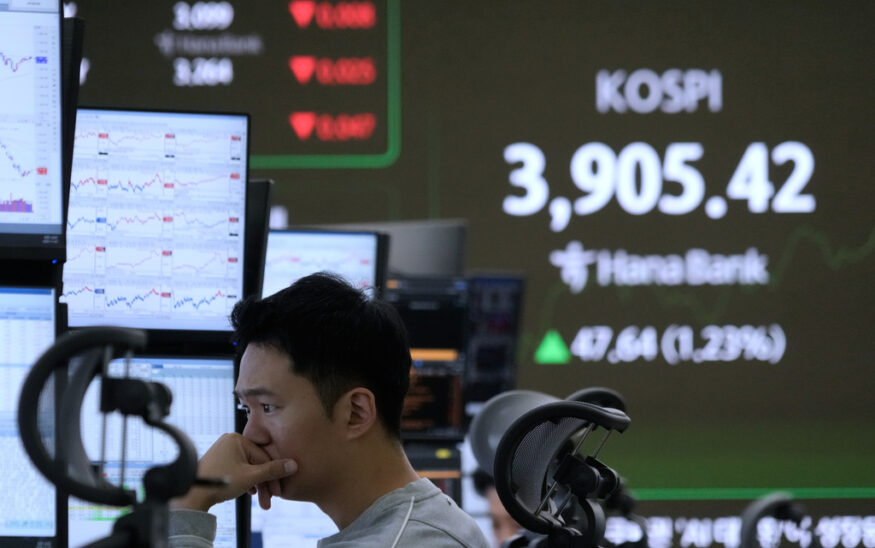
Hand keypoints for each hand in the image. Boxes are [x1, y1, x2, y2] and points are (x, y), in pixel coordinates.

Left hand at [170, 433, 296, 510]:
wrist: (193, 494)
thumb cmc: (220, 482)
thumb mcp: (251, 476)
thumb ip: (273, 470)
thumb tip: (293, 465)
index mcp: (238, 439)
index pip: (263, 457)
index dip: (273, 476)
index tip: (279, 490)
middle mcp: (230, 441)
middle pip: (256, 463)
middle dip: (264, 483)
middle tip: (269, 500)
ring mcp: (223, 451)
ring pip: (248, 468)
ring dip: (256, 484)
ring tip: (261, 500)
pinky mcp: (219, 461)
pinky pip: (238, 469)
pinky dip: (246, 480)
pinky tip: (250, 492)